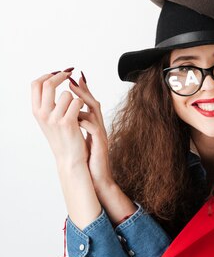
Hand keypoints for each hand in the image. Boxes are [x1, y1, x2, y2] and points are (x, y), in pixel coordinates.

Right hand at [31, 70, 88, 168]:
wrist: (71, 158)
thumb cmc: (64, 136)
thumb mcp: (51, 117)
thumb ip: (50, 99)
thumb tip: (56, 75)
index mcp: (36, 111)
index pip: (35, 84)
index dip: (48, 75)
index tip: (59, 72)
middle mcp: (42, 114)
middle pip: (48, 84)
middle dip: (61, 76)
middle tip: (70, 73)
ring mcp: (54, 118)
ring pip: (67, 93)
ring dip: (75, 98)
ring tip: (76, 110)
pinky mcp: (68, 122)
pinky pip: (77, 102)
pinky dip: (82, 104)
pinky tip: (82, 114)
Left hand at [67, 72, 114, 195]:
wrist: (96, 178)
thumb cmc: (88, 159)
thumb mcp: (81, 138)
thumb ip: (78, 124)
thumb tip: (69, 112)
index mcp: (93, 125)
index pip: (87, 103)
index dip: (81, 90)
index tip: (72, 78)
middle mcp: (98, 126)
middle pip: (93, 103)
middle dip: (83, 91)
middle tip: (72, 80)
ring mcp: (101, 134)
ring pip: (95, 113)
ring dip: (83, 103)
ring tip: (72, 95)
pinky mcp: (101, 144)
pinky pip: (94, 129)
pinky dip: (85, 122)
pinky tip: (76, 119)